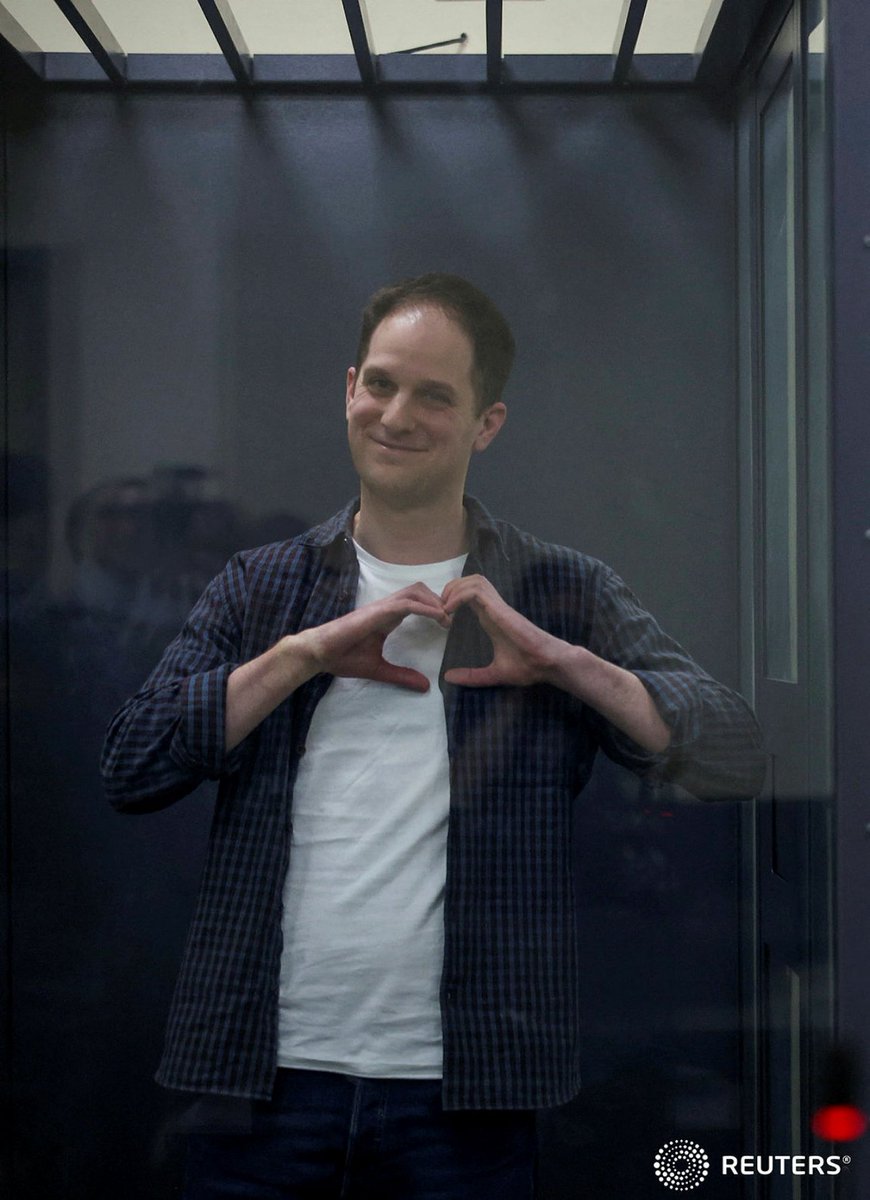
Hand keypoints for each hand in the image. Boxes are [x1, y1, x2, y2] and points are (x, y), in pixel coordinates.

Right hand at [297, 582, 450, 691]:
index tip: (448, 623)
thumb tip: (425, 686)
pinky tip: (438, 617)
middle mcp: (386, 608)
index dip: (434, 608)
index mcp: (387, 617)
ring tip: (448, 618)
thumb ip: (402, 676)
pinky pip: (406, 604)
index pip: (416, 602)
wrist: (319, 654)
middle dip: (439, 600)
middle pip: (419, 590)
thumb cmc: (343, 658)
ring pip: (415, 591)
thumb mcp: (379, 670)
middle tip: (452, 619)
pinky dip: (425, 608)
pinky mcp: (377, 612)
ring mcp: (381, 608)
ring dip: (435, 601)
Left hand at [440, 575, 563, 687]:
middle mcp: (493, 608)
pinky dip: (460, 595)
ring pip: (474, 581)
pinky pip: (477, 592)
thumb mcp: (492, 674)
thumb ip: (471, 676)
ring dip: (454, 588)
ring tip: (444, 606)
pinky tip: (450, 609)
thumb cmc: (527, 666)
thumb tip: (449, 677)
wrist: (547, 664)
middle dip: (450, 588)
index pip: (469, 595)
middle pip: (470, 581)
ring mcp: (498, 607)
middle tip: (439, 607)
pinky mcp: (501, 609)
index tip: (442, 618)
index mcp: (490, 618)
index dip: (452, 600)